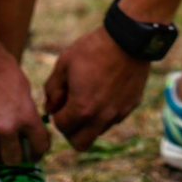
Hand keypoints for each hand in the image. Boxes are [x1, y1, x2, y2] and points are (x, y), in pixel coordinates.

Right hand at [0, 42, 50, 163]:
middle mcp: (6, 128)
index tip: (33, 152)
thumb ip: (25, 112)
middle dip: (15, 155)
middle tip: (12, 149)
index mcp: (25, 115)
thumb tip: (28, 131)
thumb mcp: (22, 87)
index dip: (38, 152)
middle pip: (14, 160)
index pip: (39, 147)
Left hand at [44, 26, 149, 150]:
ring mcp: (118, 113)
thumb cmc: (93, 48)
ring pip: (98, 132)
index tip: (61, 100)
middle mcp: (101, 117)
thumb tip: (50, 108)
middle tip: (72, 111)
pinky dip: (106, 112)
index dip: (57, 114)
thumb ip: (53, 89)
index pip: (61, 127)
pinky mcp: (131, 106)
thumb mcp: (65, 63)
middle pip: (80, 144)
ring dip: (90, 122)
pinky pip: (114, 119)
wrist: (128, 38)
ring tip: (90, 96)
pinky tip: (106, 90)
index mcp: (82, 108)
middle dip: (72, 131)